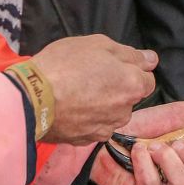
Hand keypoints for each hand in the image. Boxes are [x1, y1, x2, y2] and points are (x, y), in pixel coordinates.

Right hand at [35, 35, 156, 144]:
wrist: (32, 98)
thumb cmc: (65, 65)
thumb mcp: (98, 44)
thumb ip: (129, 53)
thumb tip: (150, 59)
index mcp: (132, 84)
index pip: (147, 79)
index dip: (132, 70)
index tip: (114, 65)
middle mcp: (124, 110)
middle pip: (129, 97)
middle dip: (117, 87)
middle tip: (92, 74)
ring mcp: (106, 128)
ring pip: (112, 114)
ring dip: (103, 104)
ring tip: (78, 91)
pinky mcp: (87, 140)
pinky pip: (95, 126)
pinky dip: (88, 118)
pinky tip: (71, 106)